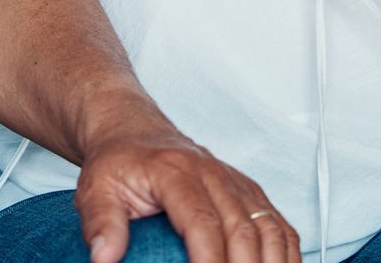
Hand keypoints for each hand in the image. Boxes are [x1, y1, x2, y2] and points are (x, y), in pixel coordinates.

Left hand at [76, 124, 299, 262]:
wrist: (134, 130)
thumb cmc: (118, 161)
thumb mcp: (95, 188)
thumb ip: (100, 223)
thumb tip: (104, 259)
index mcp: (175, 171)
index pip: (202, 223)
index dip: (209, 261)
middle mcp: (212, 174)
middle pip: (243, 230)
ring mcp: (235, 181)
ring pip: (269, 227)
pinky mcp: (248, 191)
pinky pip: (279, 224)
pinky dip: (285, 253)